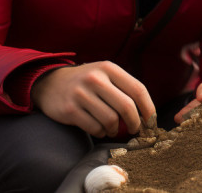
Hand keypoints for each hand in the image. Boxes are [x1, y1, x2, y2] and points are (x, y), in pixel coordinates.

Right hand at [31, 61, 155, 137]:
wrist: (50, 83)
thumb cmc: (86, 82)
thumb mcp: (105, 75)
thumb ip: (124, 89)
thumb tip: (146, 114)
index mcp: (109, 68)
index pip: (138, 89)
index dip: (148, 108)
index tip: (151, 120)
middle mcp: (95, 79)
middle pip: (126, 106)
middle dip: (135, 122)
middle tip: (135, 129)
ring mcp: (81, 94)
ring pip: (111, 120)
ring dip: (115, 129)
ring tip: (113, 129)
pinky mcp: (70, 109)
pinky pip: (94, 128)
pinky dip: (100, 132)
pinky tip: (99, 129)